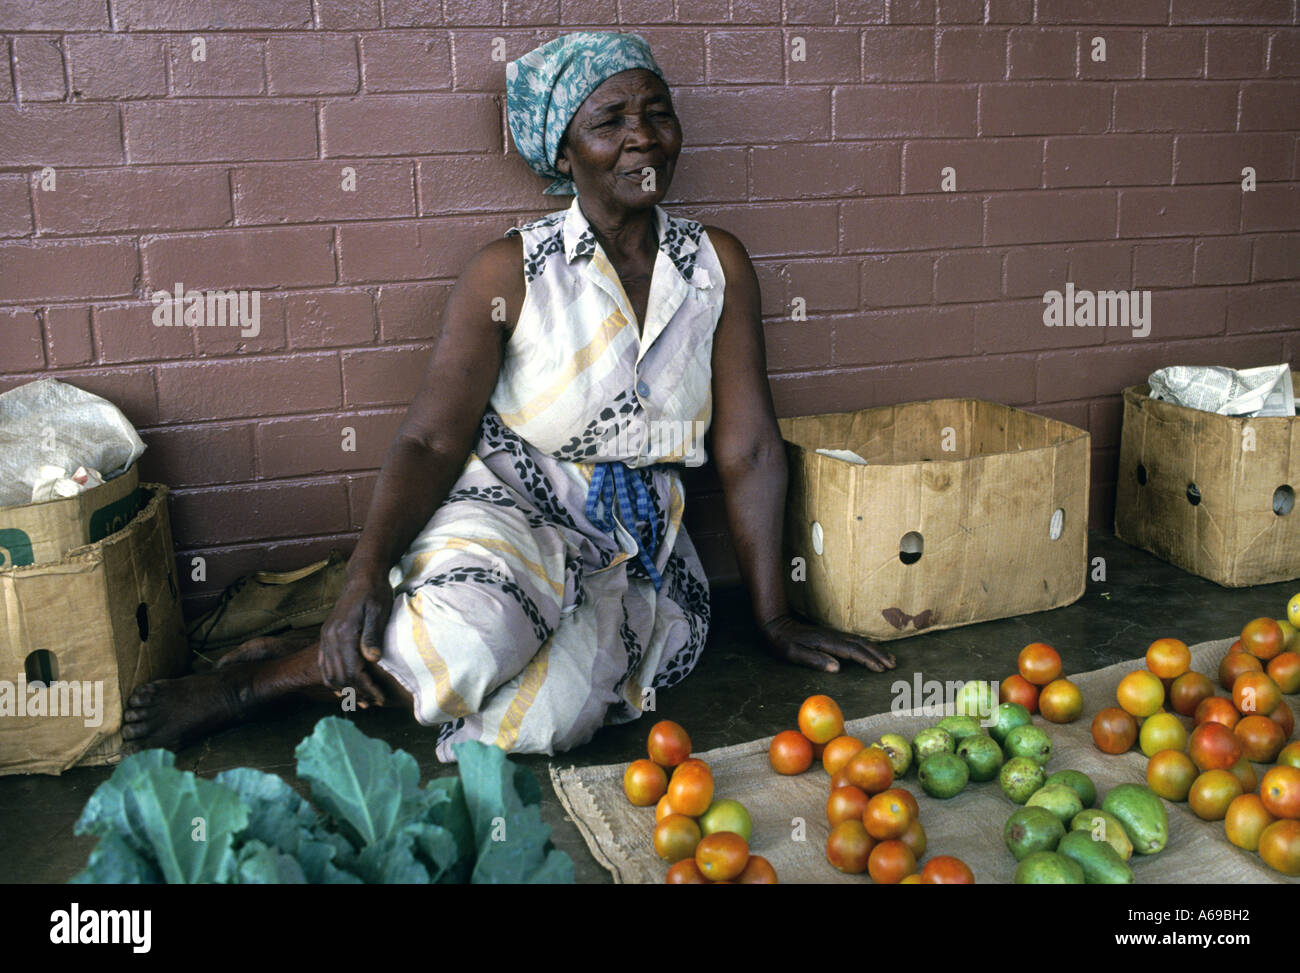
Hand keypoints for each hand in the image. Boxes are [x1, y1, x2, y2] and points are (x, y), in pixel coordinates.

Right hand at [318, 566, 393, 707]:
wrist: (362, 576)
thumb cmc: (375, 592)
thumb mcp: (379, 610)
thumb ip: (373, 634)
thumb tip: (372, 659)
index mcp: (343, 632)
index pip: (352, 671)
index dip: (366, 688)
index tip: (380, 698)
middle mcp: (330, 637)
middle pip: (340, 676)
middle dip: (358, 693)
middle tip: (376, 703)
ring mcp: (326, 637)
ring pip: (330, 674)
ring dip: (345, 691)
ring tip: (363, 701)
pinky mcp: (326, 637)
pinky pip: (324, 665)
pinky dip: (332, 680)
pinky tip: (343, 690)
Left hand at [758, 613, 895, 672]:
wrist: (775, 624)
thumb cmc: (782, 643)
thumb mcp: (794, 654)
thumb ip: (815, 660)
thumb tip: (837, 668)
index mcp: (825, 642)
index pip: (852, 651)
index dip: (868, 660)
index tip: (880, 670)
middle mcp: (832, 636)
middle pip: (861, 644)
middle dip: (878, 655)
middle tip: (893, 666)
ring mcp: (833, 634)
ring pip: (860, 641)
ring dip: (876, 650)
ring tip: (890, 659)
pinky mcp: (832, 635)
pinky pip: (855, 640)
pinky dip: (868, 646)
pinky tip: (873, 651)